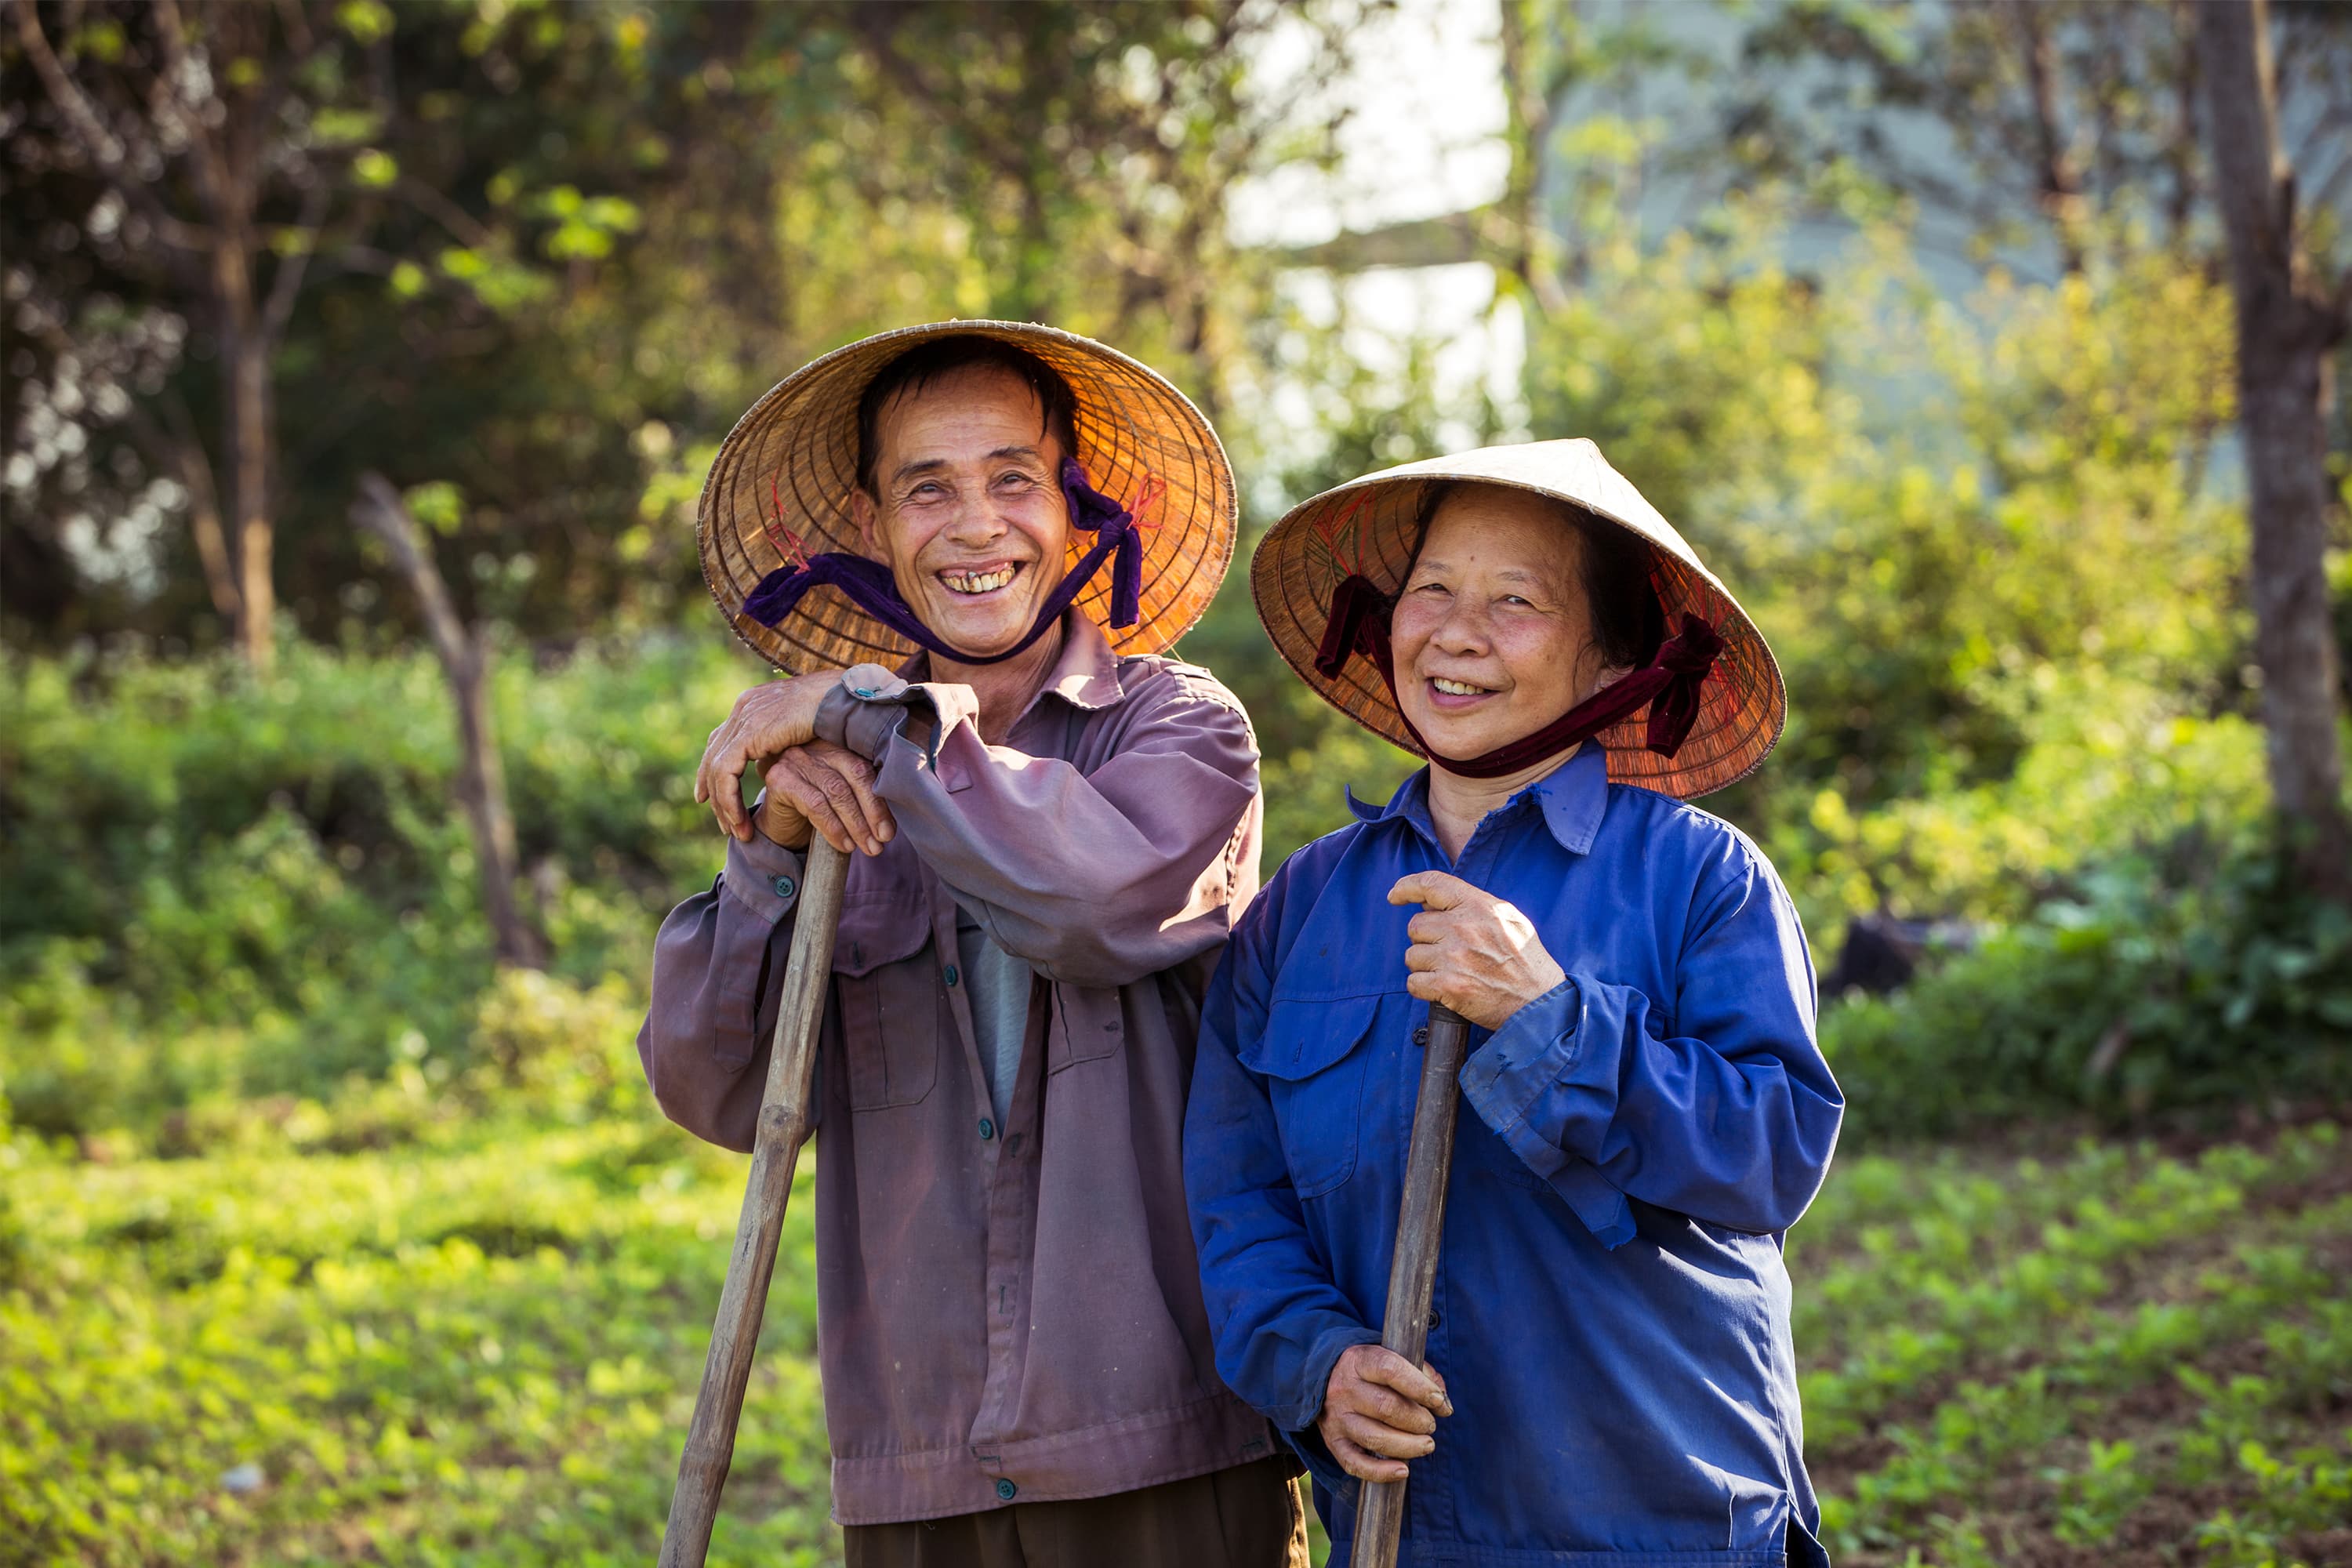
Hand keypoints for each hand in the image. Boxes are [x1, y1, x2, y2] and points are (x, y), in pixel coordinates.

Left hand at [695, 674, 838, 839]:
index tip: (712, 795)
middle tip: (722, 821)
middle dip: (712, 790)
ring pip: (716, 768)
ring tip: (735, 830)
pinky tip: (739, 820)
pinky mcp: (749, 733)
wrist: (843, 699)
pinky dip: (729, 799)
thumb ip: (782, 742)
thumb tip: (773, 763)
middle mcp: (743, 707)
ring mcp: (743, 718)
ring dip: (723, 803)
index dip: (714, 768)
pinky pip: (726, 773)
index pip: (722, 739)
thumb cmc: (836, 713)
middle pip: (714, 754)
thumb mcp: (802, 728)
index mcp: (754, 703)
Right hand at [756, 742, 895, 856]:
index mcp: (839, 745)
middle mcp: (818, 746)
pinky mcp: (780, 778)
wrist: (779, 825)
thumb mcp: (845, 801)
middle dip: (872, 812)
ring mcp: (797, 759)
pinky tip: (844, 845)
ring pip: (837, 791)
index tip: (889, 831)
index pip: (866, 768)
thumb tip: (891, 825)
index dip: (881, 801)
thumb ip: (865, 799)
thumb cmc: (818, 811)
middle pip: (855, 776)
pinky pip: (815, 804)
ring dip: (856, 824)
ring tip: (867, 847)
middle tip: (882, 841)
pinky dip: (833, 828)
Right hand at [1318, 1344, 1451, 1482]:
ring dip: (1408, 1446)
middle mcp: (1343, 1388)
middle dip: (1418, 1420)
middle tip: (1431, 1424)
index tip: (1438, 1401)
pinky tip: (1403, 1471)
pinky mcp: (1333, 1443)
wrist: (1325, 1379)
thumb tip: (1443, 1403)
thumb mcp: (1390, 1357)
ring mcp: (1337, 1418)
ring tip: (1427, 1444)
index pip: (1390, 1370)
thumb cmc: (1370, 1372)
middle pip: (1386, 1407)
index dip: (1420, 1387)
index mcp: (1358, 1360)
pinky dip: (1381, 1472)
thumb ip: (1420, 1373)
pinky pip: (1355, 1464)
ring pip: (1375, 1438)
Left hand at [1389, 871, 1564, 1029]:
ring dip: (1425, 966)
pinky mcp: (1448, 987)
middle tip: (1449, 952)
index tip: (1395, 895)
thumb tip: (1431, 902)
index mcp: (1479, 906)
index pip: (1432, 884)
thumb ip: (1473, 905)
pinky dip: (1424, 988)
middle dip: (1426, 940)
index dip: (1407, 887)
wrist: (1539, 1003)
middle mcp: (1463, 928)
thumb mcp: (1509, 920)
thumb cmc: (1526, 961)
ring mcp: (1454, 958)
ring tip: (1452, 972)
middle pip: (1416, 926)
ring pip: (1412, 955)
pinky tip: (1445, 989)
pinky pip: (1414, 983)